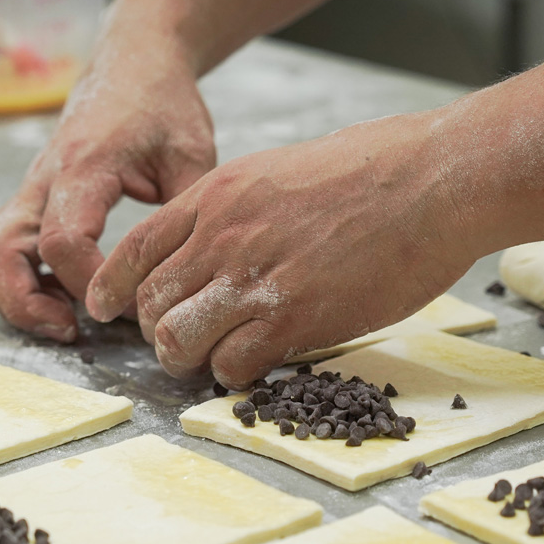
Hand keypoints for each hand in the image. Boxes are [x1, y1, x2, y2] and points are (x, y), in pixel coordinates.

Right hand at [0, 54, 214, 341]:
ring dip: (12, 295)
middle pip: (1, 248)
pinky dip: (16, 279)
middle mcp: (44, 178)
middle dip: (25, 301)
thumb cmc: (163, 105)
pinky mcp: (34, 198)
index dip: (90, 283)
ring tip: (63, 323)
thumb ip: (183, 217)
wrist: (134, 66)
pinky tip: (58, 298)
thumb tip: (174, 281)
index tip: (128, 305)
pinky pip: (1, 244)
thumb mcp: (193, 157)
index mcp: (84, 165)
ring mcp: (32, 188)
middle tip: (72, 331)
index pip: (63, 239)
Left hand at [85, 112, 478, 387]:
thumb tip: (222, 242)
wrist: (434, 179)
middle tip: (180, 343)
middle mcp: (222, 237)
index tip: (110, 308)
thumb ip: (240, 208)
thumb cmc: (374, 168)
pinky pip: (232, 364)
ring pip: (177, 339)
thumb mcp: (282, 170)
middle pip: (150, 303)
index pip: (135, 252)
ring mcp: (254, 278)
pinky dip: (233, 375)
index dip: (113, 288)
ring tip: (211, 361)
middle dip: (155, 331)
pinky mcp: (293, 318)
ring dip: (188, 359)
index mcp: (217, 196)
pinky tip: (254, 366)